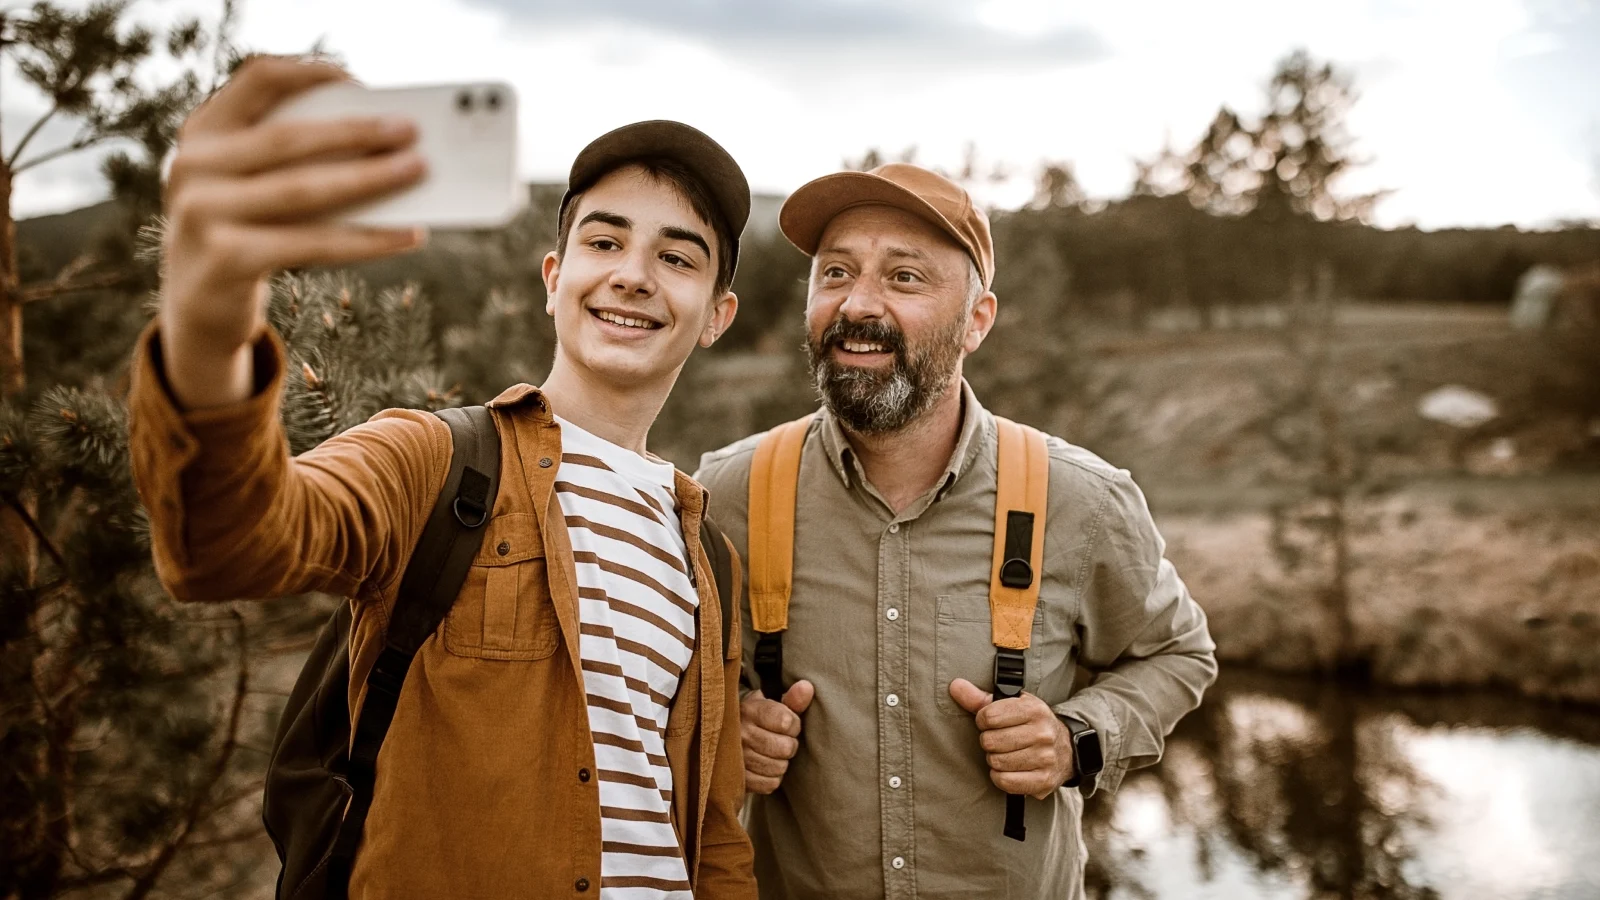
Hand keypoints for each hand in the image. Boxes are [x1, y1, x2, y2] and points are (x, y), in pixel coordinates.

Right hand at [159, 56, 427, 406]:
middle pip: (289, 138)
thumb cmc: (244, 233)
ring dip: (370, 178)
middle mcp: (193, 166)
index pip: (257, 79)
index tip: (362, 81)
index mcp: (202, 133)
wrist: (196, 309)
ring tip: (419, 170)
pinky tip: (410, 235)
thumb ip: (291, 159)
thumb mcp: (252, 187)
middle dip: (357, 132)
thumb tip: (383, 144)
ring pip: (304, 189)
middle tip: (411, 130)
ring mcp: (202, 213)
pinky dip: (368, 240)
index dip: (311, 73)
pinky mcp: (225, 260)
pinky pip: (314, 244)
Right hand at [739, 680, 813, 794]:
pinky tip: (766, 766)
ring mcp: (736, 758)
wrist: (727, 736)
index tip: (786, 723)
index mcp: (749, 710)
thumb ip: (792, 699)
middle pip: (785, 748)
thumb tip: (807, 687)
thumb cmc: (757, 719)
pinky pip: (770, 784)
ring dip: (781, 762)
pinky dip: (772, 778)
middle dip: (789, 744)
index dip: (794, 725)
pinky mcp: (738, 779)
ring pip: (779, 768)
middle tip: (780, 740)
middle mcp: (739, 734)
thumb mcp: (772, 704)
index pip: (786, 722)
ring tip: (772, 753)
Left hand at [948, 678, 1074, 799]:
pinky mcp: (1043, 780)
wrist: (1066, 751)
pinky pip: (1005, 781)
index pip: (988, 716)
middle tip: (998, 740)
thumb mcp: (1011, 705)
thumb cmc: (1031, 724)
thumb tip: (955, 686)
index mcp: (1034, 710)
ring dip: (994, 760)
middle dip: (988, 741)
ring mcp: (1045, 758)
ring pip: (996, 762)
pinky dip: (1000, 777)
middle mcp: (1043, 733)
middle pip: (991, 741)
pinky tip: (1008, 769)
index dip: (982, 720)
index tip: (990, 722)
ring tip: (1005, 753)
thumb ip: (980, 698)